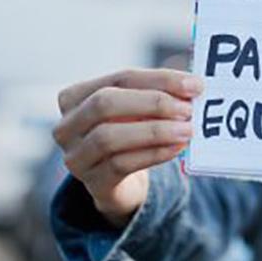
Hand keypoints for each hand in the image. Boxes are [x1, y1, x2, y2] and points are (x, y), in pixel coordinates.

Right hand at [52, 68, 202, 227]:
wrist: (119, 182)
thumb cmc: (129, 133)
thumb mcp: (137, 110)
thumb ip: (158, 94)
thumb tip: (192, 86)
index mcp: (75, 96)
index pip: (120, 78)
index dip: (160, 79)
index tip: (194, 84)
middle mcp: (67, 125)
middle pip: (105, 103)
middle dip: (152, 103)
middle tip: (188, 109)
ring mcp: (76, 156)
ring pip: (109, 137)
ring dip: (154, 131)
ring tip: (186, 130)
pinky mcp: (93, 182)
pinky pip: (121, 164)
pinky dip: (154, 154)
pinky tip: (177, 148)